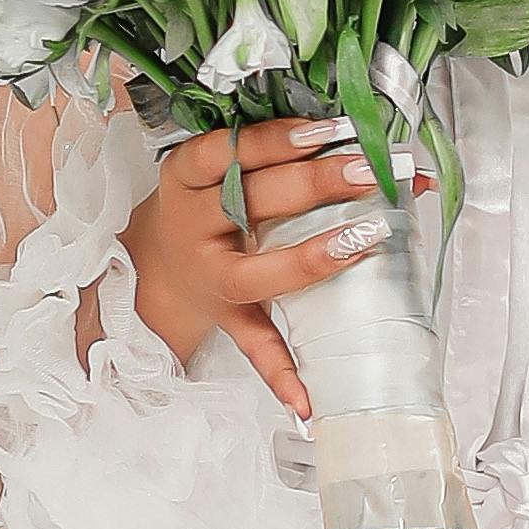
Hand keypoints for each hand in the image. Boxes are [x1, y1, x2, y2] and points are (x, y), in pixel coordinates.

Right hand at [123, 115, 405, 421]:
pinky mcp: (228, 320)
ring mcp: (210, 278)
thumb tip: (371, 141)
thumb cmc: (207, 205)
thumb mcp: (218, 170)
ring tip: (362, 239)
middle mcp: (194, 227)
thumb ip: (280, 153)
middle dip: (315, 185)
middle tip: (367, 172)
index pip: (226, 152)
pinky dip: (281, 374)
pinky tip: (306, 398)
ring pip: (254, 273)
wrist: (157, 268)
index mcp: (189, 178)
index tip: (326, 130)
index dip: (274, 140)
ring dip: (309, 259)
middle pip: (251, 203)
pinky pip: (254, 347)